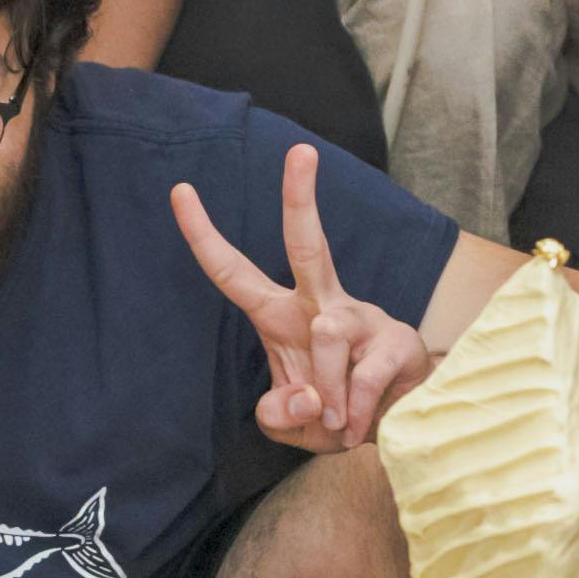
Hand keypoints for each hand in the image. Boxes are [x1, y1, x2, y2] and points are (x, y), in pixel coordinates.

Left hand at [174, 144, 437, 450]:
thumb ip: (277, 413)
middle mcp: (320, 304)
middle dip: (301, 198)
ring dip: (325, 391)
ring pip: (328, 332)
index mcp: (280, 315)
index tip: (180, 191)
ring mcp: (362, 318)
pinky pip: (364, 377)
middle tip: (300, 150)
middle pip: (307, 244)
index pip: (234, 272)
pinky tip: (355, 426)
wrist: (391, 427)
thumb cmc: (329, 414)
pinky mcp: (398, 340)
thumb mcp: (285, 423)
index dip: (204, 236)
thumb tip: (307, 395)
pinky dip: (353, 412)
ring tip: (334, 423)